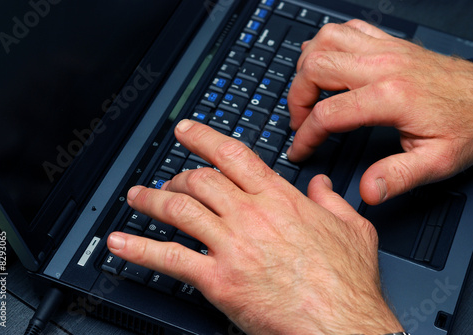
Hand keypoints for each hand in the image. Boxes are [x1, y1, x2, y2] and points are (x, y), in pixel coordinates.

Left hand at [107, 120, 402, 333]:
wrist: (340, 322)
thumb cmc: (346, 283)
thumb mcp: (352, 229)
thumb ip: (332, 200)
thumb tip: (321, 185)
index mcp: (279, 199)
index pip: (232, 156)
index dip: (203, 138)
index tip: (185, 130)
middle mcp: (251, 216)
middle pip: (200, 181)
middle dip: (177, 176)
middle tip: (167, 180)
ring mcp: (232, 245)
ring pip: (179, 211)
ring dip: (151, 201)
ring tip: (136, 198)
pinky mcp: (218, 279)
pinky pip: (169, 259)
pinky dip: (139, 249)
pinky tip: (120, 243)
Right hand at [287, 19, 472, 204]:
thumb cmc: (467, 127)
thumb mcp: (437, 162)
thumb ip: (398, 177)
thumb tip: (367, 191)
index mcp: (391, 97)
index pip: (328, 113)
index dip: (305, 135)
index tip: (299, 149)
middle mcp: (384, 66)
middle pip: (317, 68)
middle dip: (296, 97)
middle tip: (299, 120)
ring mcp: (386, 50)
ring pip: (326, 40)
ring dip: (307, 65)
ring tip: (308, 90)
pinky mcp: (391, 44)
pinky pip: (348, 30)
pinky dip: (328, 43)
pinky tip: (328, 62)